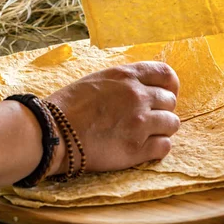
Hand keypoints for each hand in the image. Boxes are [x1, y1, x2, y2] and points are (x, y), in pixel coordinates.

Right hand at [46, 62, 179, 174]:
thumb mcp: (99, 80)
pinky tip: (144, 148)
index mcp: (127, 76)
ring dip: (162, 129)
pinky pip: (165, 147)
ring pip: (172, 124)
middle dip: (162, 110)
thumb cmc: (69, 106)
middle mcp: (137, 96)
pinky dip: (158, 148)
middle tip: (146, 119)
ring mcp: (139, 123)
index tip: (166, 94)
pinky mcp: (136, 149)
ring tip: (145, 134)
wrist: (52, 133)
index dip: (170, 86)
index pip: (166, 74)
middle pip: (170, 101)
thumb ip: (125, 82)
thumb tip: (146, 87)